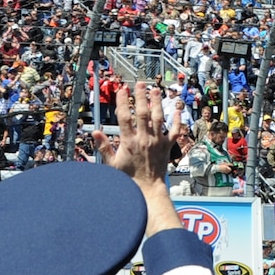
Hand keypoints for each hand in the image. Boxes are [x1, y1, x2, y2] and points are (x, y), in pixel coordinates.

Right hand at [96, 82, 181, 236]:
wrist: (147, 190)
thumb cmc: (128, 178)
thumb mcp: (111, 164)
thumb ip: (104, 147)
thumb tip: (96, 132)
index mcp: (129, 142)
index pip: (125, 117)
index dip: (123, 102)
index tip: (123, 90)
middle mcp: (144, 139)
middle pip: (143, 113)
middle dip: (141, 96)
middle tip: (140, 84)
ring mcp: (157, 142)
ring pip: (159, 118)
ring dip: (157, 103)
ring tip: (156, 90)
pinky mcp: (167, 146)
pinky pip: (175, 131)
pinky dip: (177, 120)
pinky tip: (178, 109)